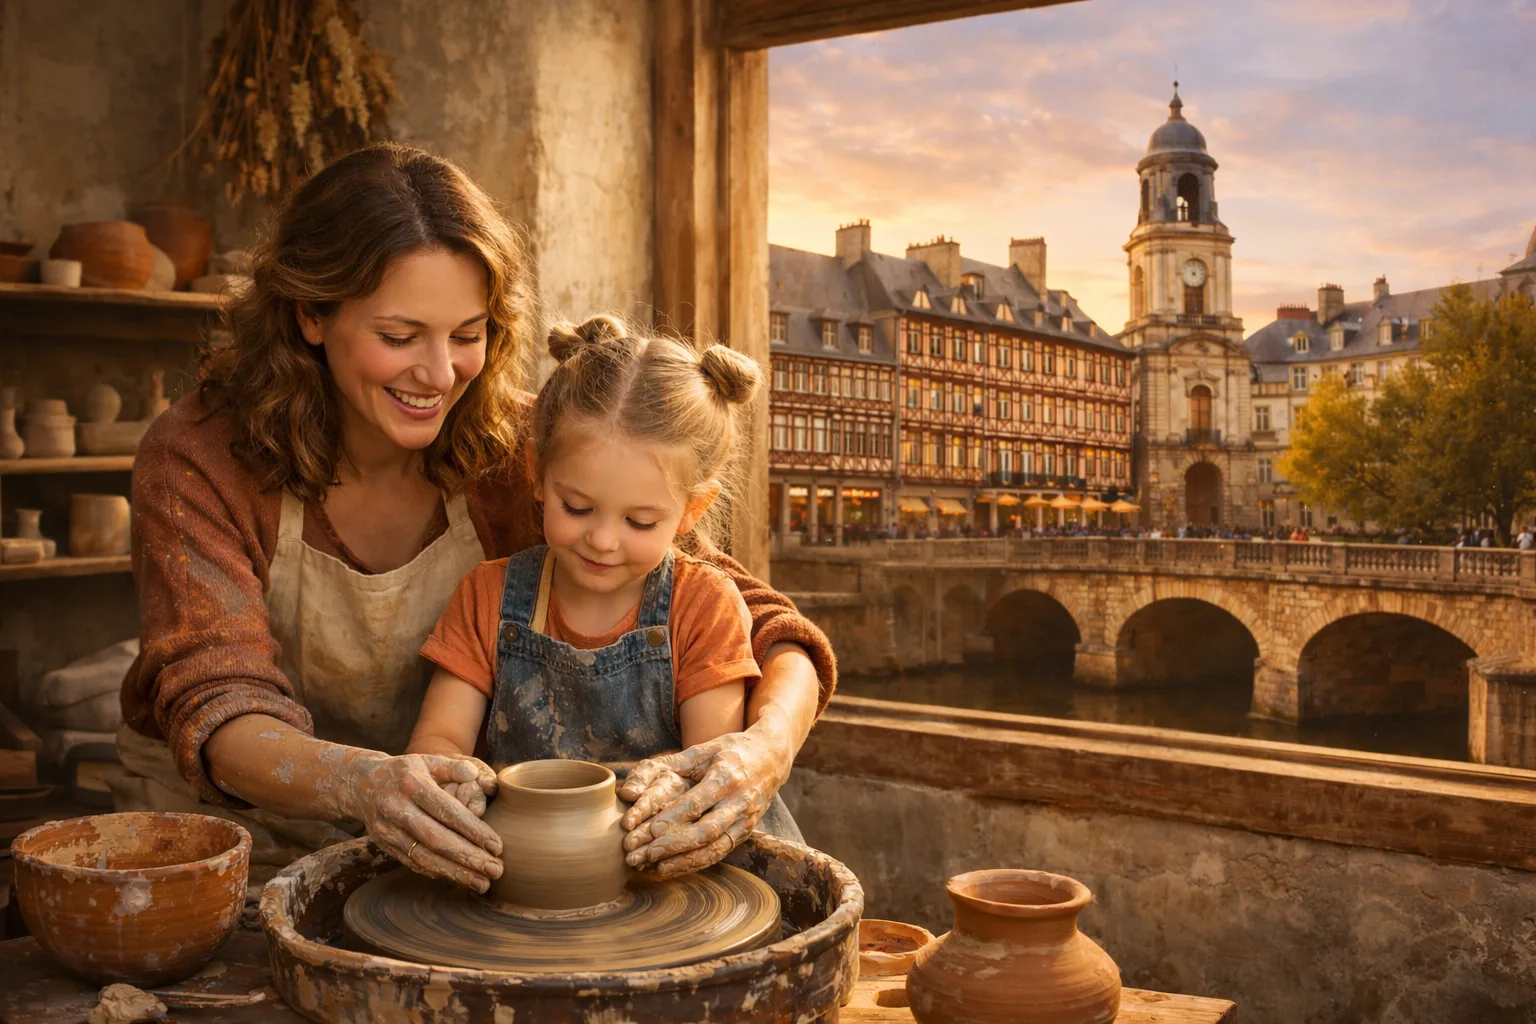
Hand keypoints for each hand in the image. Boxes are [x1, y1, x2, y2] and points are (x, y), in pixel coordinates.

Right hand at [341, 751, 502, 891]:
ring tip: (483, 884)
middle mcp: (397, 809)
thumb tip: (475, 774)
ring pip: (424, 857)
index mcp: (412, 784)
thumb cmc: (405, 771)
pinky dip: (438, 874)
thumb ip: (452, 767)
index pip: (447, 811)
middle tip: (496, 870)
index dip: (473, 830)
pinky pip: (414, 864)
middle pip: (437, 840)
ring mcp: (388, 831)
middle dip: (468, 858)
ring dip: (455, 874)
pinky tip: (459, 880)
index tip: (497, 846)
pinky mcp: (385, 846)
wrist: (361, 784)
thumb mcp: (427, 760)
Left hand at [616, 729, 789, 877]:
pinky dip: (695, 863)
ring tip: (652, 867)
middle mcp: (740, 801)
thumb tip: (635, 786)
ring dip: (682, 861)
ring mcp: (746, 820)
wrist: (772, 758)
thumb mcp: (704, 749)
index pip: (697, 802)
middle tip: (642, 855)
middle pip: (705, 831)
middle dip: (672, 845)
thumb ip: (671, 765)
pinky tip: (671, 868)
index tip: (649, 831)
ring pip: (713, 848)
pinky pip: (720, 853)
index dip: (673, 819)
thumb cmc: (731, 751)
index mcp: (728, 776)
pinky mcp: (746, 833)